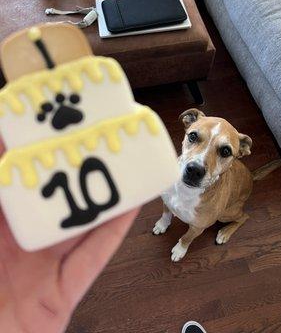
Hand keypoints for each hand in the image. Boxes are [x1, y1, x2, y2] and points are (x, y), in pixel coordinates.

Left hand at [0, 139, 138, 332]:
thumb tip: (1, 140)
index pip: (16, 180)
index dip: (34, 151)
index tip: (52, 122)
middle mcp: (17, 243)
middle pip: (54, 198)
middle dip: (75, 169)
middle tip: (94, 137)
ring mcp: (40, 269)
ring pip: (78, 225)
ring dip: (101, 196)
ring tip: (121, 162)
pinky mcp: (60, 296)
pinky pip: (91, 258)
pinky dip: (112, 232)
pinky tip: (130, 205)